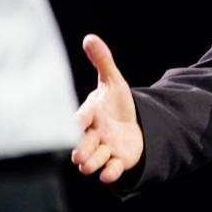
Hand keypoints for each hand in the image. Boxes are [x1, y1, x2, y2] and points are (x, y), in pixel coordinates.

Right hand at [71, 34, 143, 182]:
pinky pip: (109, 173)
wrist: (134, 124)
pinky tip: (114, 167)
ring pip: (92, 163)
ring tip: (106, 152)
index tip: (84, 122)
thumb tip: (90, 38)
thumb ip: (102, 61)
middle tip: (91, 144)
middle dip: (83, 149)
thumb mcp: (113, 81)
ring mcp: (103, 151)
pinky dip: (110, 173)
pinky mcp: (117, 162)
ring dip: (96, 161)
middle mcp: (92, 137)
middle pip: (79, 149)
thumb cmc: (116, 103)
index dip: (79, 123)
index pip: (77, 122)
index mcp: (88, 117)